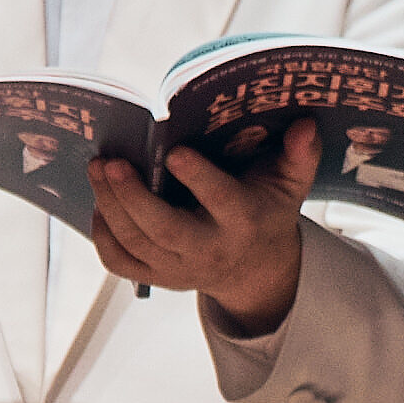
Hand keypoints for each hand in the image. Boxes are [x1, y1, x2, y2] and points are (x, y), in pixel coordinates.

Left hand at [89, 117, 320, 332]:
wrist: (257, 270)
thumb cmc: (266, 213)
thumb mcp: (291, 185)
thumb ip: (301, 154)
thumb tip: (305, 124)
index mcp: (244, 222)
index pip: (221, 202)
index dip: (198, 178)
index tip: (174, 151)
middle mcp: (210, 249)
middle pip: (163, 230)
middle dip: (133, 197)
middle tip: (111, 162)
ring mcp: (180, 268)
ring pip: (136, 243)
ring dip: (110, 206)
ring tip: (98, 169)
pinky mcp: (158, 278)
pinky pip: (121, 264)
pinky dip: (104, 237)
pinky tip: (101, 206)